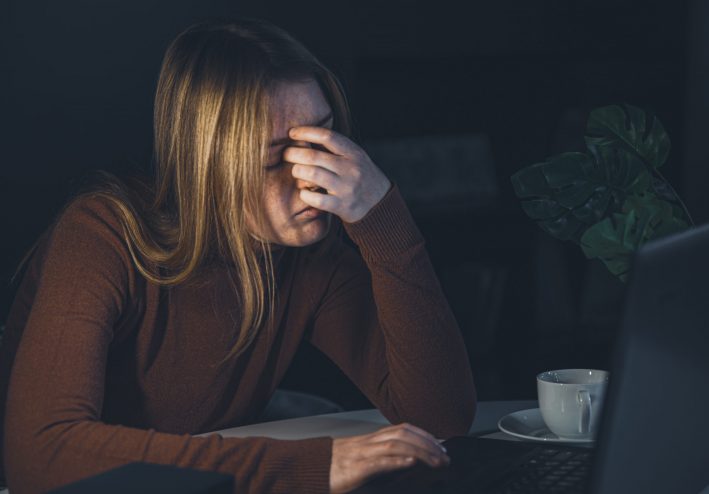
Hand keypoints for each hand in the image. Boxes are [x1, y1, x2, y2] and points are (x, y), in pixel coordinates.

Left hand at [284, 126, 390, 222]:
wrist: (380, 203)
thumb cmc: (360, 175)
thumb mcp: (355, 157)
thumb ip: (335, 148)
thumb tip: (304, 137)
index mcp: (353, 153)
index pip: (327, 136)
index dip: (306, 132)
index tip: (292, 133)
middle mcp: (350, 168)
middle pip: (314, 156)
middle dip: (293, 153)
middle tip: (286, 154)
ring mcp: (346, 187)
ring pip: (312, 174)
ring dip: (297, 171)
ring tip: (296, 171)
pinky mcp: (341, 205)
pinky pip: (315, 199)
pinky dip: (304, 194)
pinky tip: (303, 191)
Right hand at [329, 422, 449, 493]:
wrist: (306, 469)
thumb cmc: (333, 468)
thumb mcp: (360, 460)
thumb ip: (380, 459)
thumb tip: (406, 464)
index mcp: (370, 440)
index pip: (403, 429)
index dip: (424, 435)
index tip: (441, 445)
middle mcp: (368, 443)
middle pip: (403, 434)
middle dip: (428, 444)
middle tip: (446, 457)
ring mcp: (361, 454)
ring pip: (395, 445)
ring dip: (421, 452)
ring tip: (437, 461)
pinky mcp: (355, 470)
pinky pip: (378, 462)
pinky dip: (396, 461)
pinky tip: (410, 462)